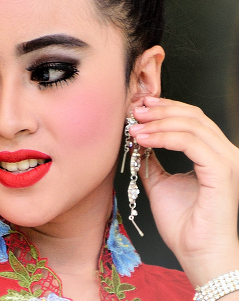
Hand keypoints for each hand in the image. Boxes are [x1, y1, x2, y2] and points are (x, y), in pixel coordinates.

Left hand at [129, 96, 238, 287]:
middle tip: (135, 111)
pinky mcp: (221, 172)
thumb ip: (151, 160)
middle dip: (160, 110)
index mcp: (215, 154)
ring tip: (135, 127)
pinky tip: (144, 140)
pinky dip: (164, 137)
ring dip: (158, 122)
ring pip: (191, 125)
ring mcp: (227, 162)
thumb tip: (137, 138)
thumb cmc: (184, 225)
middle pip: (193, 116)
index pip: (193, 118)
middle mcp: (226, 154)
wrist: (198, 255)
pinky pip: (190, 143)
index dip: (166, 108)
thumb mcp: (160, 183)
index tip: (140, 106)